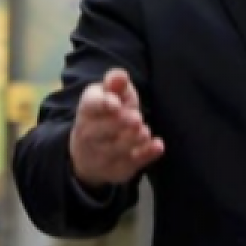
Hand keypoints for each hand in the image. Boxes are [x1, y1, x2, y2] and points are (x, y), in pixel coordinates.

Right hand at [69, 68, 163, 187]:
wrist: (88, 154)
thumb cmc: (105, 116)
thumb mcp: (109, 95)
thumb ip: (115, 83)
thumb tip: (120, 76)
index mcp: (87, 110)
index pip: (90, 106)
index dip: (102, 104)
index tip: (115, 103)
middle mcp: (89, 133)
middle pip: (99, 130)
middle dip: (118, 124)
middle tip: (135, 118)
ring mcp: (101, 154)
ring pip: (115, 149)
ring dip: (131, 140)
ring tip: (143, 131)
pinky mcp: (118, 170)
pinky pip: (132, 164)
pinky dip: (146, 156)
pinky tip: (157, 146)